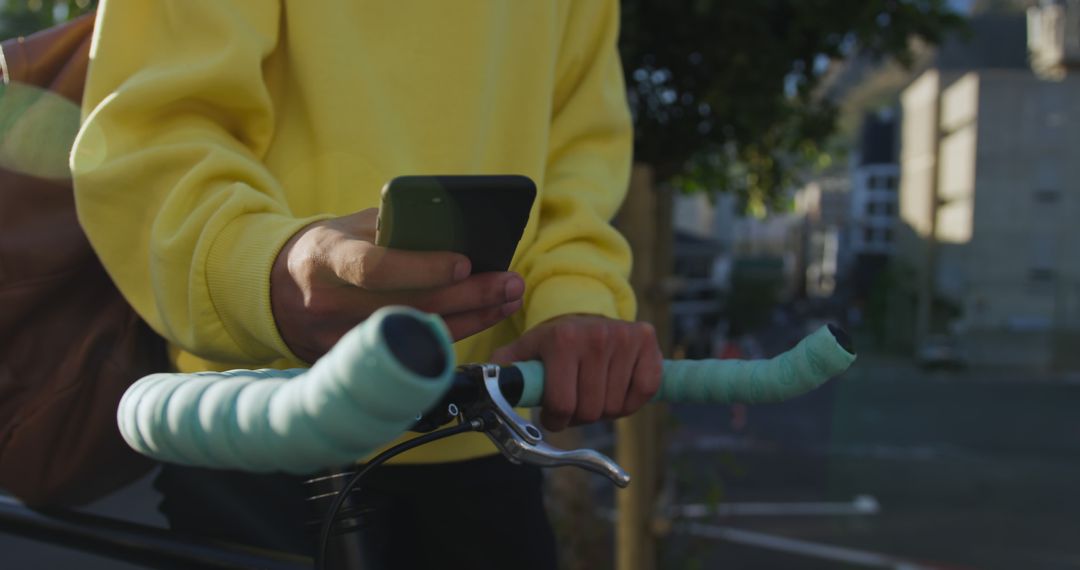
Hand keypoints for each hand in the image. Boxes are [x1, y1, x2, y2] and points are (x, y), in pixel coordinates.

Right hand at [271, 208, 523, 362]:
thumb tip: (455, 231)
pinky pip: (413, 351)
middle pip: (409, 305)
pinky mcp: (352, 364)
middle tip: (510, 281)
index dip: (421, 268)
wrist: (277, 292)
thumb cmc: (328, 250)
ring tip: (508, 297)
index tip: (464, 263)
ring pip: (418, 333)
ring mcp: (338, 340)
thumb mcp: (348, 227)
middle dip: (469, 294)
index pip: (373, 267)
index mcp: (324, 259)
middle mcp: (328, 303)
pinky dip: (453, 333)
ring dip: (473, 316)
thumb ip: (393, 228)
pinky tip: (483, 317)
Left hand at [491, 314, 661, 430]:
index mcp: (563, 340)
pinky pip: (644, 393)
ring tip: (592, 390)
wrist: (584, 316)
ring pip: (616, 407)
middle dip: (578, 416)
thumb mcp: (525, 351)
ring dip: (603, 409)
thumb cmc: (552, 343)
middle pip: (590, 411)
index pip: (562, 405)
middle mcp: (596, 336)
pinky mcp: (647, 341)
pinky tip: (617, 387)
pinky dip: (631, 401)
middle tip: (574, 401)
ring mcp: (624, 337)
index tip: (553, 415)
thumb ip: (504, 370)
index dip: (555, 419)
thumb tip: (477, 386)